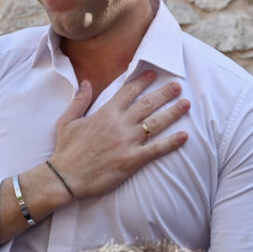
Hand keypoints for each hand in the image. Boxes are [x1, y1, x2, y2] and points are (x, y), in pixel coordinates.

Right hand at [49, 71, 189, 198]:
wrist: (66, 177)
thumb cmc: (66, 149)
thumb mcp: (68, 120)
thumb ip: (80, 100)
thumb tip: (86, 82)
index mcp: (106, 113)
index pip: (128, 91)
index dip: (142, 81)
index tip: (154, 74)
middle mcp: (120, 124)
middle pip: (147, 104)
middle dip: (164, 93)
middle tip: (178, 85)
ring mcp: (128, 142)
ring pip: (156, 123)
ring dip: (173, 112)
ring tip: (186, 104)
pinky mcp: (132, 160)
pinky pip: (157, 149)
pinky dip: (172, 142)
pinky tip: (185, 136)